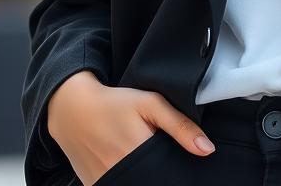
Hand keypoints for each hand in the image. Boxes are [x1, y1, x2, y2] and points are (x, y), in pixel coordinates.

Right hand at [47, 70, 216, 185]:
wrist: (73, 110)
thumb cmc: (115, 103)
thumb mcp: (150, 104)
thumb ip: (180, 126)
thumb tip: (207, 149)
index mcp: (139, 154)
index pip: (169, 175)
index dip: (178, 172)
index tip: (180, 162)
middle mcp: (122, 174)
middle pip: (154, 181)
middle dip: (163, 173)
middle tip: (159, 155)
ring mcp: (107, 182)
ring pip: (137, 184)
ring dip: (146, 176)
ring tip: (145, 158)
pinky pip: (118, 185)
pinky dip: (128, 178)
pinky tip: (131, 165)